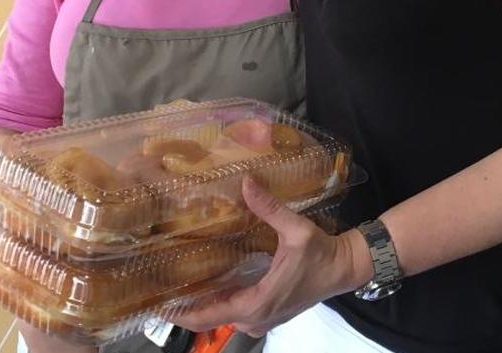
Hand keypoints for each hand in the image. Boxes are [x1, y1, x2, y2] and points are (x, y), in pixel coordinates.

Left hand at [172, 176, 371, 336]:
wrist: (344, 268)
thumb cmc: (321, 253)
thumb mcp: (295, 229)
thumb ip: (270, 208)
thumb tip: (247, 182)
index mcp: (256, 304)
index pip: (208, 316)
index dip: (180, 312)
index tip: (157, 304)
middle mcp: (255, 319)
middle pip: (209, 318)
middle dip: (185, 307)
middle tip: (160, 288)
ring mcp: (262, 320)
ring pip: (222, 317)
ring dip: (202, 304)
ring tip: (177, 283)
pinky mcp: (268, 315)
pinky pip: (234, 313)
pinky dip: (219, 302)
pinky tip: (206, 284)